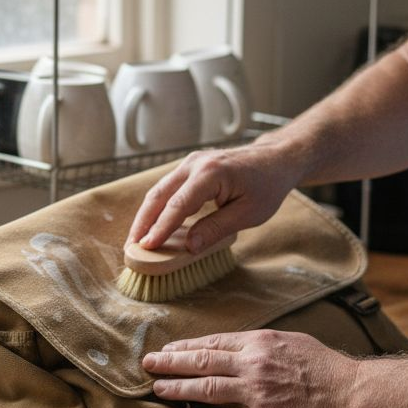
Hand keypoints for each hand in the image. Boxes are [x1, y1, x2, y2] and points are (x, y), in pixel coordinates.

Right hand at [127, 141, 302, 251]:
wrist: (276, 160)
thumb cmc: (267, 186)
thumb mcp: (248, 213)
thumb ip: (217, 228)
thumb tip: (189, 246)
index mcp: (211, 173)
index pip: (178, 205)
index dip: (161, 228)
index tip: (146, 247)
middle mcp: (195, 164)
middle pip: (159, 195)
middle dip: (143, 222)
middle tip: (131, 248)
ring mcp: (191, 163)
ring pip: (159, 191)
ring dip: (147, 215)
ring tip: (137, 240)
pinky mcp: (191, 168)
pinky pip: (168, 189)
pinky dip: (158, 207)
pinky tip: (153, 225)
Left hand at [141, 330, 357, 407]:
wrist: (347, 392)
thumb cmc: (322, 365)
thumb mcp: (289, 340)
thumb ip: (260, 344)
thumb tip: (236, 346)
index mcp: (259, 342)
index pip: (213, 342)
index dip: (186, 347)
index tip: (168, 350)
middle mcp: (252, 364)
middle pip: (201, 362)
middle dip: (171, 363)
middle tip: (148, 364)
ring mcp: (255, 392)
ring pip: (205, 390)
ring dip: (177, 389)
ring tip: (158, 389)